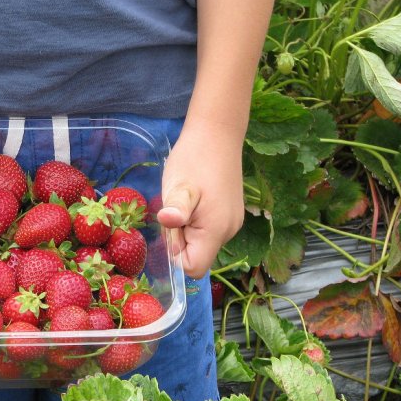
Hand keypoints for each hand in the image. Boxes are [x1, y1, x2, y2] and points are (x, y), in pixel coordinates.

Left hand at [157, 121, 244, 278]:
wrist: (217, 133)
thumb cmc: (195, 159)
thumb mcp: (179, 185)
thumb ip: (175, 210)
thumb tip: (168, 223)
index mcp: (216, 231)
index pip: (193, 268)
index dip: (175, 256)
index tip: (170, 229)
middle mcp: (229, 232)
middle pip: (197, 256)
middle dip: (179, 240)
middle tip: (175, 209)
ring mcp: (231, 223)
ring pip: (201, 243)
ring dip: (186, 229)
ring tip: (183, 200)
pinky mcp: (229, 214)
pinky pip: (207, 230)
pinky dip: (195, 221)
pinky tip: (192, 198)